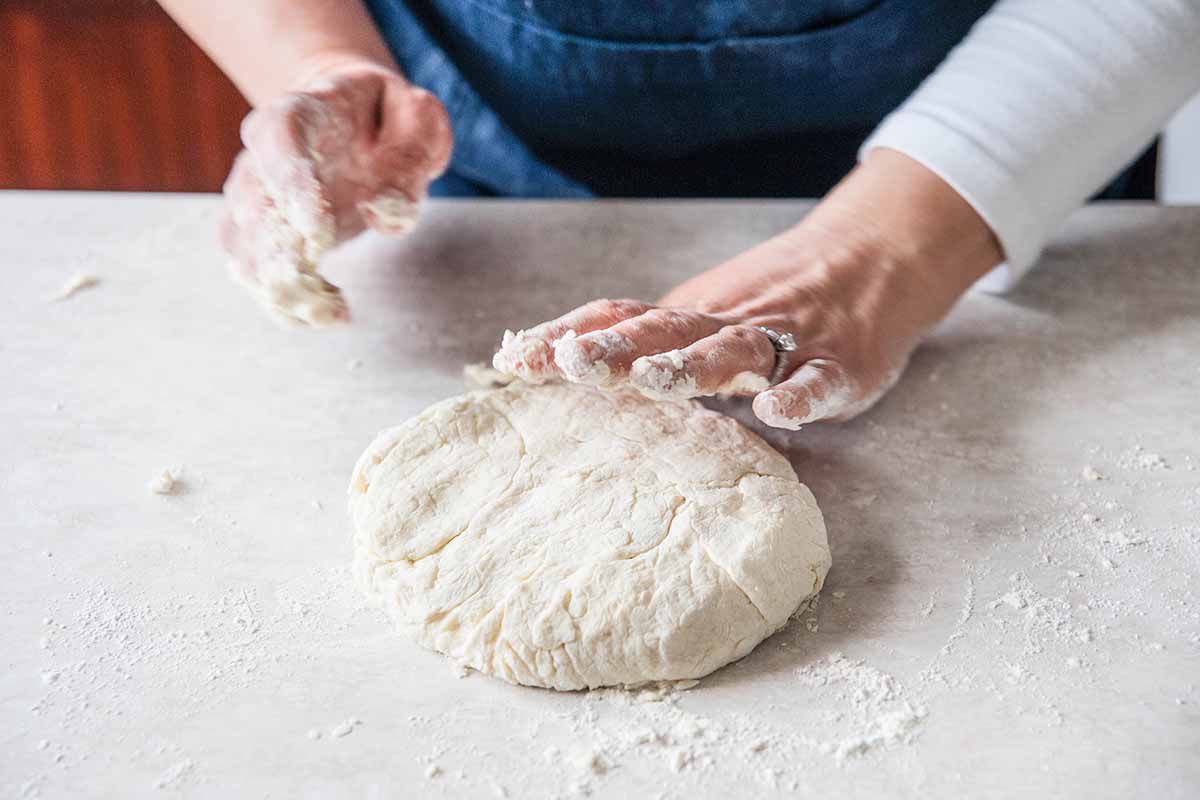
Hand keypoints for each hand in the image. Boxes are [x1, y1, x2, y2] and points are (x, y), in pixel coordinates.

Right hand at [220, 58, 452, 324]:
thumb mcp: (418, 121)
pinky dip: (285, 303)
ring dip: (284, 293)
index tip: (318, 234)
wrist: (355, 121)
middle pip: (253, 211)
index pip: (278, 142)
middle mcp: (262, 157)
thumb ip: (410, 157)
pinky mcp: (262, 234)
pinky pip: (256, 274)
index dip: (291, 187)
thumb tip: (382, 211)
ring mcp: (254, 197)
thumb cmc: (390, 119)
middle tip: (328, 303)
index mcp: (299, 112)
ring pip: (246, 252)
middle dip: (284, 263)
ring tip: (334, 313)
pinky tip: (328, 313)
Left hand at [494, 150, 1002, 428]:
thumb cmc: (773, 298)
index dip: (566, 337)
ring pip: (735, 349)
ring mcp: (784, 340)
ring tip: (655, 381)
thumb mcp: (702, 312)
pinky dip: (800, 395)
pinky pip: (819, 380)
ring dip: (693, 364)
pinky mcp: (840, 364)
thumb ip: (647, 339)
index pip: (618, 318)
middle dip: (615, 348)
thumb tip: (554, 360)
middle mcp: (727, 321)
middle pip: (665, 329)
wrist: (873, 255)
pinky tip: (778, 412)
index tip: (512, 360)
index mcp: (689, 313)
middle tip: (570, 364)